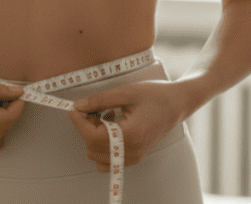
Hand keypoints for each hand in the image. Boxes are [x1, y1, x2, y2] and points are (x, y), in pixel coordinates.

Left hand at [67, 80, 187, 172]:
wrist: (177, 103)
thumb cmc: (156, 96)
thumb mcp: (126, 92)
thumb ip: (100, 100)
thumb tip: (79, 106)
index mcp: (131, 135)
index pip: (93, 137)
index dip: (78, 122)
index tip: (73, 109)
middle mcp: (133, 150)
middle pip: (92, 148)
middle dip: (86, 127)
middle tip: (91, 108)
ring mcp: (134, 156)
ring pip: (98, 155)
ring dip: (93, 136)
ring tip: (103, 116)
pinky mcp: (135, 155)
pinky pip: (109, 159)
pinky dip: (102, 145)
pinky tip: (109, 127)